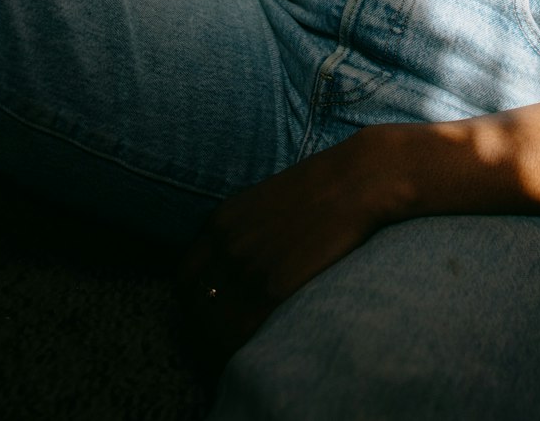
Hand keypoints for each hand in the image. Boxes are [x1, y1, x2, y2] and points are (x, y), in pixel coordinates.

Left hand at [180, 125, 403, 367]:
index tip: (210, 318)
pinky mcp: (274, 285)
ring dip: (219, 347)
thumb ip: (245, 229)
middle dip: (202, 330)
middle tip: (222, 346)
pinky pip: (240, 332)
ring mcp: (248, 265)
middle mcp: (226, 244)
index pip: (183, 278)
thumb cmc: (321, 187)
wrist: (356, 179)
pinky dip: (240, 352)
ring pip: (212, 324)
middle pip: (193, 305)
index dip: (192, 304)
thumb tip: (239, 263)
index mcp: (221, 221)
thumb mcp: (266, 200)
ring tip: (237, 360)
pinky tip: (256, 358)